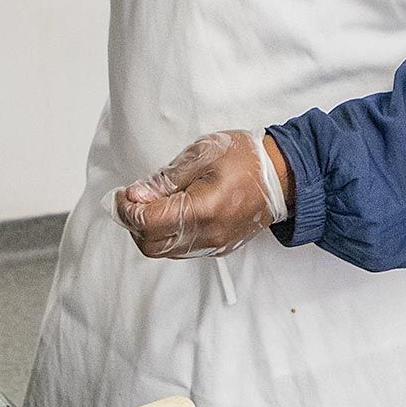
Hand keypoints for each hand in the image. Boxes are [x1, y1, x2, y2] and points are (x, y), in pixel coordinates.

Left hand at [114, 131, 287, 258]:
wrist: (283, 175)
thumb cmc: (245, 158)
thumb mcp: (200, 155)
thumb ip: (164, 179)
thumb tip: (134, 195)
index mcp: (202, 210)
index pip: (146, 222)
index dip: (125, 208)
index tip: (122, 194)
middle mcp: (207, 235)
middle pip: (150, 244)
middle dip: (133, 223)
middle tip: (132, 199)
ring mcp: (214, 245)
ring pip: (164, 250)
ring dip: (149, 230)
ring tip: (154, 203)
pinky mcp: (218, 247)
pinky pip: (181, 248)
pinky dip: (167, 234)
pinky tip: (172, 211)